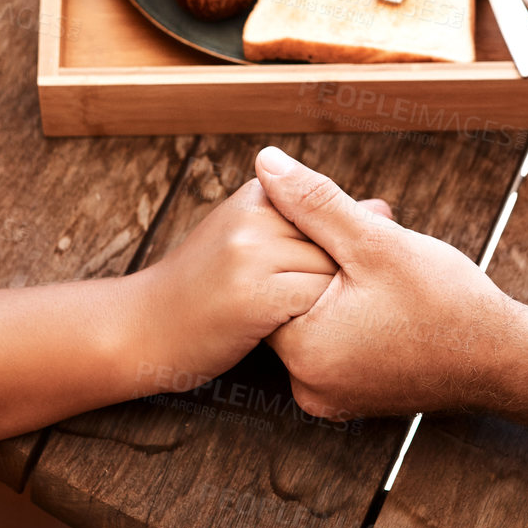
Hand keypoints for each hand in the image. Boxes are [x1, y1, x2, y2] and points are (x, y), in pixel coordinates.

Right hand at [125, 177, 349, 397]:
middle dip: (346, 275)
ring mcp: (253, 253)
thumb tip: (385, 208)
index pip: (333, 211)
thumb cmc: (203, 287)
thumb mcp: (248, 236)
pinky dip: (314, 321)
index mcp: (258, 194)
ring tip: (312, 321)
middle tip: (339, 304)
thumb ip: (308, 221)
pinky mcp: (256, 294)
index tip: (324, 277)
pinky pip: (316, 302)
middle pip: (337, 240)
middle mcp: (257, 214)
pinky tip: (293, 334)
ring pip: (331, 271)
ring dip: (331, 301)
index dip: (341, 249)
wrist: (141, 326)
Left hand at [257, 147, 522, 419]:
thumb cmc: (448, 302)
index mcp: (304, 351)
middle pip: (294, 297)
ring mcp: (331, 396)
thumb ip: (315, 202)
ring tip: (387, 270)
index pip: (272, 277)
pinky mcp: (352, 397)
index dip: (309, 241)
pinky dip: (353, 313)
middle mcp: (308, 385)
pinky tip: (389, 297)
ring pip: (317, 316)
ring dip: (342, 284)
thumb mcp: (376, 242)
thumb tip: (265, 162)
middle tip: (374, 246)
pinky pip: (336, 342)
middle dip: (328, 260)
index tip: (353, 238)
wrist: (505, 360)